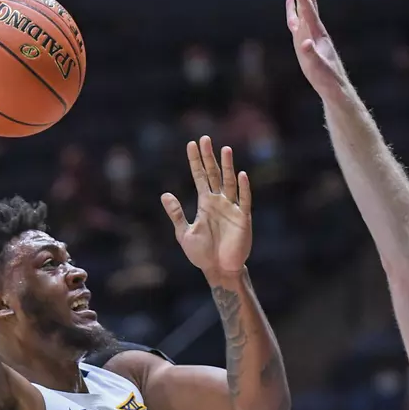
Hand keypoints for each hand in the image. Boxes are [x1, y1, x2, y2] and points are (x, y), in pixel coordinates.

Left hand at [162, 137, 251, 281]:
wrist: (219, 270)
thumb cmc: (202, 255)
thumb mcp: (184, 233)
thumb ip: (176, 214)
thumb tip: (164, 194)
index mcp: (205, 204)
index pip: (200, 177)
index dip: (195, 161)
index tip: (191, 144)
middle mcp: (219, 202)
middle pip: (214, 174)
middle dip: (209, 157)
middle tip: (205, 139)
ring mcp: (232, 209)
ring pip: (230, 183)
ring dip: (227, 166)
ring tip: (225, 149)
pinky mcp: (242, 219)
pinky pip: (244, 200)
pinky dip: (243, 188)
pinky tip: (241, 175)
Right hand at [286, 0, 347, 99]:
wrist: (336, 90)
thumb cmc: (328, 82)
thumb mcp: (319, 71)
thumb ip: (312, 57)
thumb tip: (304, 43)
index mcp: (317, 35)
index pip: (309, 10)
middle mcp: (316, 31)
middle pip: (309, 3)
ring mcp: (312, 36)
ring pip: (305, 10)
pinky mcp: (308, 43)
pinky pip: (300, 22)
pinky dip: (294, 11)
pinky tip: (291, 5)